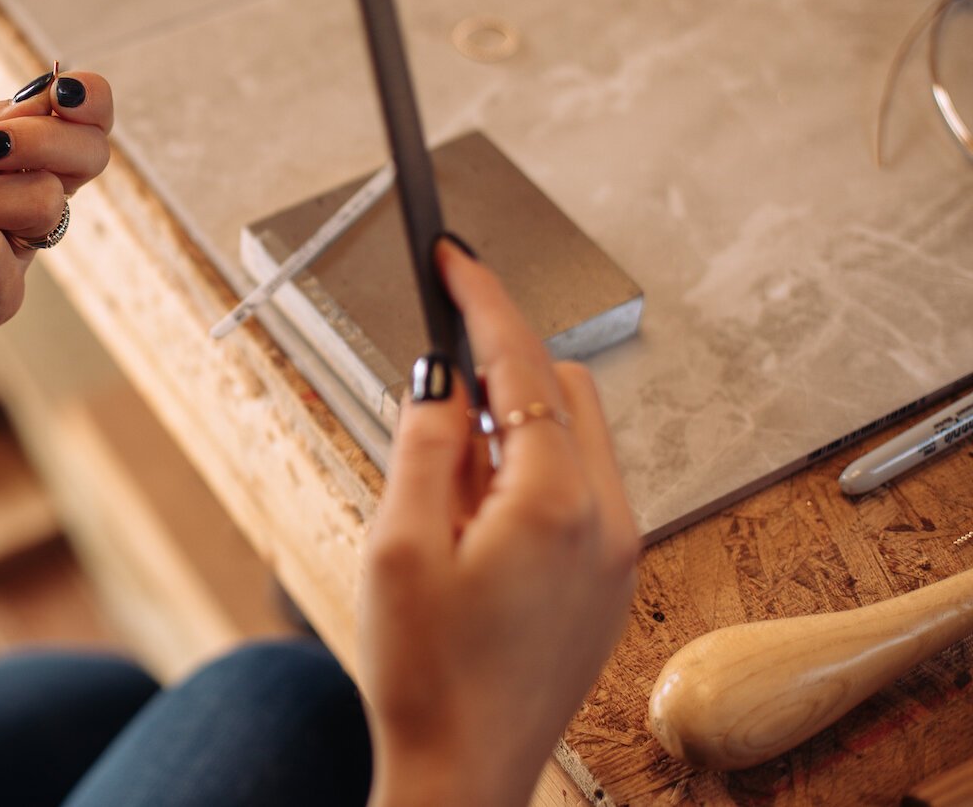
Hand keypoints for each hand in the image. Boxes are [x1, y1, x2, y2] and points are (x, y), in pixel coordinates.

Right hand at [358, 241, 638, 806]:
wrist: (465, 771)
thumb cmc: (426, 676)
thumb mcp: (396, 544)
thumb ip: (423, 443)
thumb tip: (440, 374)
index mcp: (554, 502)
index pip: (523, 363)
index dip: (482, 299)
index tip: (455, 258)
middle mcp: (606, 518)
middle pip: (563, 387)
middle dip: (497, 374)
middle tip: (428, 415)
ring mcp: (617, 551)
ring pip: (573, 436)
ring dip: (510, 429)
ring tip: (442, 500)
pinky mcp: (610, 577)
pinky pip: (580, 486)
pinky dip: (529, 472)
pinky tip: (474, 527)